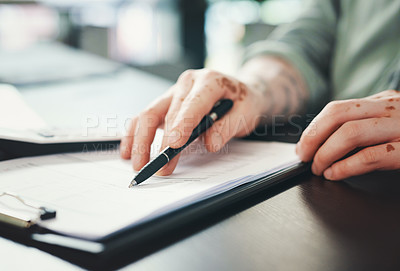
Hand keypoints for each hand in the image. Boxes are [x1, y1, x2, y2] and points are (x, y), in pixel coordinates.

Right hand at [120, 69, 265, 174]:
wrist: (240, 90)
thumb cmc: (243, 101)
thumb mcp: (247, 113)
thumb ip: (228, 126)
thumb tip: (209, 143)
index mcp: (209, 81)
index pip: (192, 104)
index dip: (181, 125)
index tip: (173, 145)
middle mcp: (187, 83)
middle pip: (167, 112)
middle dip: (160, 143)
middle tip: (158, 166)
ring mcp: (174, 92)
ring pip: (149, 113)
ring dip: (140, 140)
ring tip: (138, 164)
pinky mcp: (166, 103)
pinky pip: (145, 117)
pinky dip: (134, 134)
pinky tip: (128, 151)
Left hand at [296, 90, 399, 180]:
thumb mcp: (389, 125)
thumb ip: (362, 128)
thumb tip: (321, 146)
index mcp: (382, 102)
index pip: (336, 109)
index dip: (313, 129)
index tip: (302, 147)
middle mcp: (391, 108)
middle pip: (338, 115)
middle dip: (313, 138)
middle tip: (304, 158)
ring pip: (350, 132)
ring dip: (326, 153)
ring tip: (318, 168)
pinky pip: (370, 156)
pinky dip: (346, 167)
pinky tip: (334, 174)